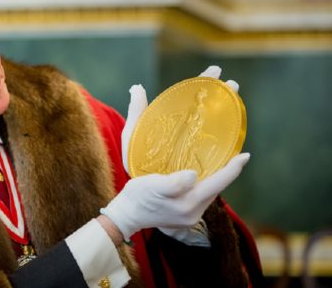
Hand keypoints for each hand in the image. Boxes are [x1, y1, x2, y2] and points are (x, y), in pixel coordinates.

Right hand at [101, 153, 249, 239]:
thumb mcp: (152, 185)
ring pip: (209, 193)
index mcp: (189, 204)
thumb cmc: (137, 197)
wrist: (126, 215)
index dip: (233, 168)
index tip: (245, 155)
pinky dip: (204, 185)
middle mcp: (194, 213)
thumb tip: (193, 175)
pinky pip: (200, 197)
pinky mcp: (183, 217)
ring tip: (220, 163)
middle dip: (227, 172)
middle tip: (234, 155)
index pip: (218, 183)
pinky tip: (201, 176)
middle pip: (217, 189)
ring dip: (216, 179)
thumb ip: (174, 183)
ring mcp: (189, 217)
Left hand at [121, 66, 237, 174]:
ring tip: (234, 95)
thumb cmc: (136, 165)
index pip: (191, 99)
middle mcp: (190, 136)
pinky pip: (220, 158)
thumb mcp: (132, 139)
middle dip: (221, 94)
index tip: (214, 70)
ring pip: (217, 131)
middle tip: (231, 83)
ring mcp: (198, 153)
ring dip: (228, 113)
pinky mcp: (204, 173)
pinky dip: (230, 147)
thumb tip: (137, 87)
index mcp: (175, 125)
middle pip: (208, 111)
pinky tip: (238, 138)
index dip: (203, 83)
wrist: (138, 198)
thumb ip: (136, 115)